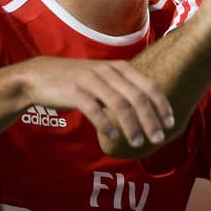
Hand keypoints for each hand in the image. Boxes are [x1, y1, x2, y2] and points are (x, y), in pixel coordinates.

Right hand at [22, 57, 172, 147]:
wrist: (39, 76)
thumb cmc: (77, 81)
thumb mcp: (105, 77)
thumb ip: (125, 88)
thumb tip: (149, 110)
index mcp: (120, 67)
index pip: (150, 85)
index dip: (162, 105)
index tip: (170, 123)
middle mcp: (109, 71)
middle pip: (138, 97)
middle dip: (151, 120)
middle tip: (158, 138)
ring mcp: (91, 80)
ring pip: (119, 104)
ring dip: (132, 126)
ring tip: (139, 143)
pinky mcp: (74, 91)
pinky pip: (95, 109)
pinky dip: (106, 124)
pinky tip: (113, 137)